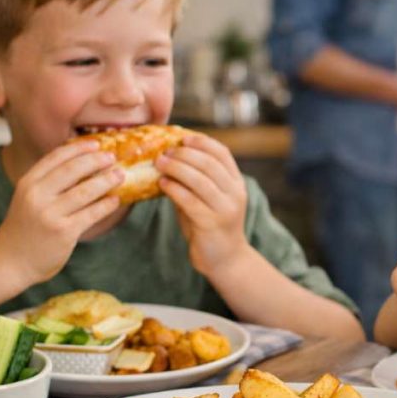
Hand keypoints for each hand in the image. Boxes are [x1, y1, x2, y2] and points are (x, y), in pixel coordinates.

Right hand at [0, 140, 122, 283]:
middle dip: (95, 160)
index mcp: (28, 183)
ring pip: (85, 191)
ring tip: (120, 175)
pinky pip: (91, 214)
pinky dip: (106, 205)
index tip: (95, 143)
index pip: (55, 157)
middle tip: (112, 157)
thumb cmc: (24, 230)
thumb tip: (82, 167)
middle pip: (72, 170)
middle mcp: (37, 195)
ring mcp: (50, 214)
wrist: (10, 261)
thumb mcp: (27, 200)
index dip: (78, 148)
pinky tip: (115, 200)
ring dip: (106, 180)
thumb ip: (47, 184)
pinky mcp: (64, 231)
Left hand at [156, 133, 248, 274]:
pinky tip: (162, 184)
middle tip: (164, 152)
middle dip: (184, 154)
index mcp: (236, 183)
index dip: (202, 142)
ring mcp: (225, 209)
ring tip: (159, 163)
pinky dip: (174, 189)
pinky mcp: (212, 223)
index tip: (182, 138)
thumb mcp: (208, 199)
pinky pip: (190, 200)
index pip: (222, 154)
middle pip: (209, 163)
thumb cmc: (211, 226)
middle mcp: (235, 194)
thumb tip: (168, 158)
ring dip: (177, 168)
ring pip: (200, 180)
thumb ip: (195, 181)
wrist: (225, 259)